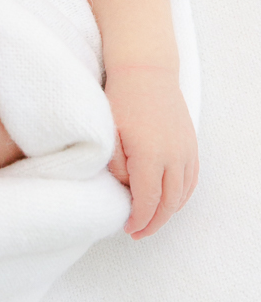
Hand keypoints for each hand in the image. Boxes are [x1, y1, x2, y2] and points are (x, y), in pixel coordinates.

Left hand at [105, 66, 198, 238]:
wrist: (145, 69)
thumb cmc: (122, 98)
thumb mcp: (109, 132)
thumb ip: (115, 165)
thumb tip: (125, 188)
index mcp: (150, 155)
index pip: (147, 201)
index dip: (138, 220)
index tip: (127, 228)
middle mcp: (174, 156)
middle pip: (168, 204)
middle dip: (153, 222)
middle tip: (137, 232)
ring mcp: (186, 150)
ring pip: (183, 194)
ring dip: (168, 211)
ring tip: (150, 219)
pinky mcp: (191, 143)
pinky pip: (192, 179)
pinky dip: (182, 196)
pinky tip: (169, 200)